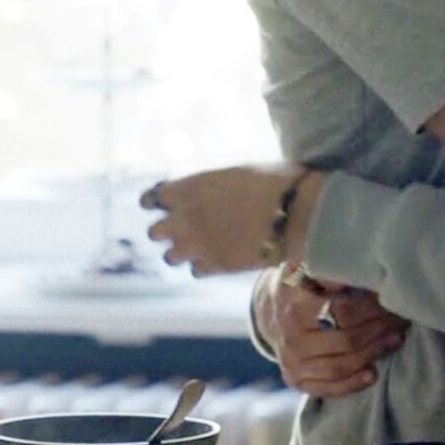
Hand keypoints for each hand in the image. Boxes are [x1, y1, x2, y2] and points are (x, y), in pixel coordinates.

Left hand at [141, 162, 316, 275]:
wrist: (295, 213)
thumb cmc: (274, 182)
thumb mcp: (237, 173)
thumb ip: (212, 186)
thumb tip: (210, 190)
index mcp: (187, 189)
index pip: (149, 199)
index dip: (157, 201)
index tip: (166, 202)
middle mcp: (183, 219)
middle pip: (154, 233)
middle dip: (167, 230)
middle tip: (186, 226)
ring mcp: (197, 246)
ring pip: (169, 257)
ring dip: (181, 251)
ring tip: (201, 246)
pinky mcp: (214, 267)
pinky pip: (195, 271)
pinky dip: (203, 266)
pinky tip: (218, 257)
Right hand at [255, 271, 407, 398]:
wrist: (267, 311)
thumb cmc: (298, 284)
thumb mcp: (305, 266)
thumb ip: (324, 266)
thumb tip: (346, 274)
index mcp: (295, 305)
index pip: (341, 311)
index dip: (370, 308)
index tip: (390, 301)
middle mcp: (291, 337)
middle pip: (345, 340)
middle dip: (378, 330)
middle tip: (401, 320)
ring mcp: (292, 361)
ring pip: (339, 365)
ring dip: (372, 354)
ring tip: (395, 340)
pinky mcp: (295, 380)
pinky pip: (327, 388)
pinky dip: (352, 384)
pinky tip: (373, 373)